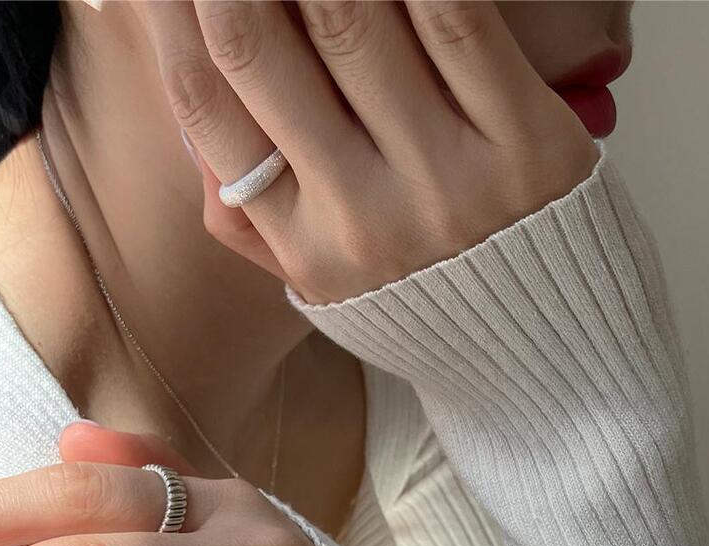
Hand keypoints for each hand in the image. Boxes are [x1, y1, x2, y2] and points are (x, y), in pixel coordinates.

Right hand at [145, 0, 598, 303]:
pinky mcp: (525, 145)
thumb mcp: (321, 286)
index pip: (206, 109)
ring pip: (354, 20)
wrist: (536, 350)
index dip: (171, 16)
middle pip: (263, 52)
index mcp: (302, 246)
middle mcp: (361, 217)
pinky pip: (458, 24)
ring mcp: (443, 180)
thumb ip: (250, 218)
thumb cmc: (423, 305)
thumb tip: (194, 121)